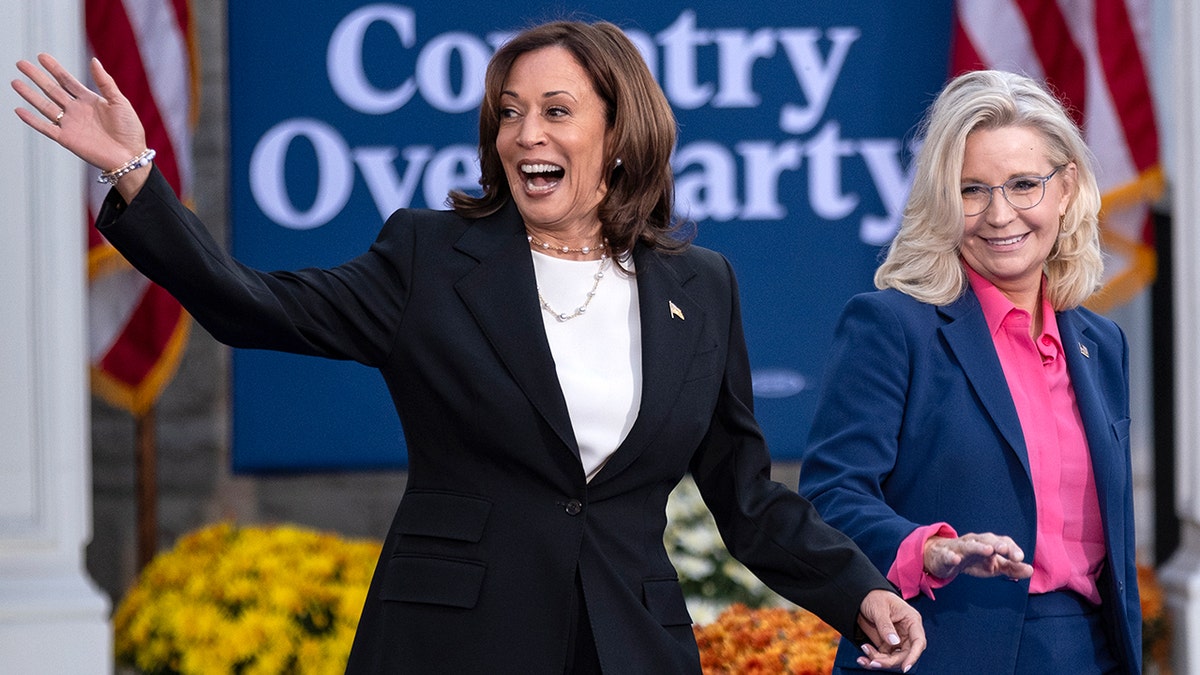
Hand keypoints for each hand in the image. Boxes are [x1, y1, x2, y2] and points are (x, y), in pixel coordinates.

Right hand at [12, 53, 150, 198]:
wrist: (130, 156)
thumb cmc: (130, 130)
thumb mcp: (119, 102)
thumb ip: (105, 82)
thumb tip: (94, 60)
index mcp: (89, 100)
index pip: (67, 81)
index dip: (54, 68)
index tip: (41, 56)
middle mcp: (76, 110)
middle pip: (52, 90)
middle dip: (37, 77)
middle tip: (21, 63)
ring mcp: (70, 124)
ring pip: (45, 106)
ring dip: (30, 95)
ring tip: (15, 82)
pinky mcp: (66, 139)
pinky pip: (45, 128)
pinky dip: (32, 120)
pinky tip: (19, 110)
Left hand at [854, 589, 925, 671]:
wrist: (861, 596)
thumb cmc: (874, 596)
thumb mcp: (879, 609)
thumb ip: (886, 626)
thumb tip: (895, 642)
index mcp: (911, 620)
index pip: (918, 642)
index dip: (913, 656)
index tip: (905, 668)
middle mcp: (907, 632)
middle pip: (905, 654)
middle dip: (890, 662)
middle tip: (874, 662)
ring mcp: (897, 640)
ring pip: (893, 659)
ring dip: (879, 662)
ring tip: (863, 658)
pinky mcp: (886, 644)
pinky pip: (883, 657)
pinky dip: (873, 659)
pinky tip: (863, 659)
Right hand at [923, 532, 1033, 581]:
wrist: (944, 558)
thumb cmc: (974, 561)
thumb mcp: (995, 566)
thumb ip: (1012, 568)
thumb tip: (1031, 570)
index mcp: (989, 544)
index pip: (1003, 542)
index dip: (1011, 549)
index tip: (1019, 558)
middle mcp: (975, 542)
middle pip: (987, 540)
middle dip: (997, 544)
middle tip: (1005, 550)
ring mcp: (959, 547)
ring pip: (969, 545)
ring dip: (978, 547)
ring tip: (988, 550)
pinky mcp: (945, 555)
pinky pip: (947, 554)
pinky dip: (951, 556)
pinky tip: (956, 559)